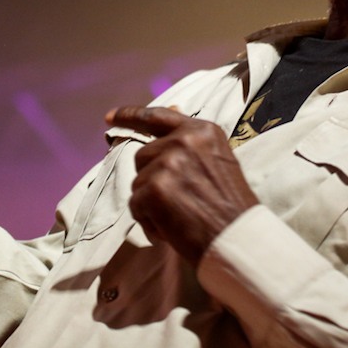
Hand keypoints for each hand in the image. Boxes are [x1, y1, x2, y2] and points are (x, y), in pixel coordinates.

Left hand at [106, 106, 258, 263]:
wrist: (238, 238)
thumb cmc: (230, 205)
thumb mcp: (217, 159)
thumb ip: (190, 139)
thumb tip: (174, 108)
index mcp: (202, 130)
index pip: (157, 116)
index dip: (130, 115)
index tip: (109, 117)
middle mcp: (184, 140)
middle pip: (143, 155)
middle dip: (151, 179)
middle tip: (177, 201)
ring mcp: (168, 163)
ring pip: (138, 182)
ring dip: (151, 202)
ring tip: (179, 216)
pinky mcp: (155, 188)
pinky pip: (136, 204)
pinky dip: (147, 220)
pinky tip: (171, 228)